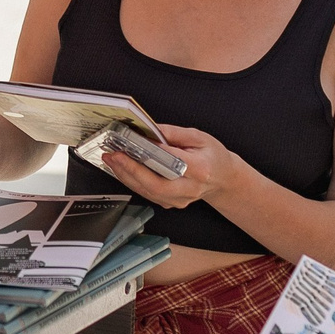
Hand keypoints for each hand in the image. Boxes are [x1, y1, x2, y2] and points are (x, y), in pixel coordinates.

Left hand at [96, 124, 235, 210]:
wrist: (222, 179)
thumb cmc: (213, 156)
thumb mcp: (200, 137)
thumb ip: (174, 133)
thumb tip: (151, 129)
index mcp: (200, 169)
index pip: (172, 163)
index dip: (151, 154)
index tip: (132, 144)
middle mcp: (190, 189)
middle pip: (156, 185)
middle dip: (131, 170)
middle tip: (114, 155)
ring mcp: (179, 200)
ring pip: (148, 192)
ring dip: (126, 176)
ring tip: (111, 159)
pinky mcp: (170, 203)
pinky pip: (147, 194)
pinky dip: (131, 181)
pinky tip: (120, 169)